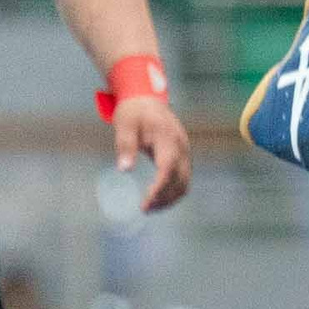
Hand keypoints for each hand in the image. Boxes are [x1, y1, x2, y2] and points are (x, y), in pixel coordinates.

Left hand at [114, 95, 192, 212]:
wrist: (146, 99)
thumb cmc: (133, 112)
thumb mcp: (124, 124)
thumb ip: (125, 145)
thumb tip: (124, 169)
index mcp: (167, 137)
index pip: (167, 168)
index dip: (159, 188)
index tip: (145, 203)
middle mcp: (181, 146)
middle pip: (180, 180)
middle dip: (164, 198)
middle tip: (144, 209)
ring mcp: (184, 152)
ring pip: (184, 182)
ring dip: (170, 198)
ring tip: (150, 208)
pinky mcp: (182, 156)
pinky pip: (183, 179)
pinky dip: (173, 191)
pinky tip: (158, 198)